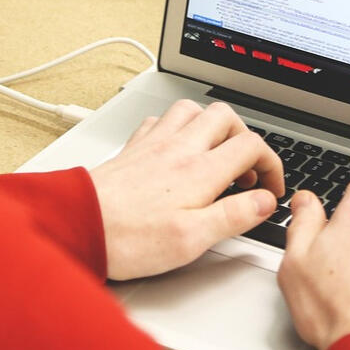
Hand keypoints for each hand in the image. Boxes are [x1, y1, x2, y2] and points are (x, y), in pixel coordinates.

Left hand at [89, 100, 284, 280]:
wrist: (77, 223)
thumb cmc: (128, 238)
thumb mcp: (192, 239)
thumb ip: (234, 216)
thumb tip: (264, 202)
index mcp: (200, 171)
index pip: (252, 146)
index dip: (272, 164)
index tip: (270, 188)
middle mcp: (179, 149)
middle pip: (226, 117)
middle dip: (245, 137)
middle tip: (246, 169)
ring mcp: (153, 144)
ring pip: (192, 110)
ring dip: (211, 125)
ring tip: (216, 152)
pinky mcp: (132, 149)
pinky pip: (158, 121)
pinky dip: (175, 128)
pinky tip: (174, 148)